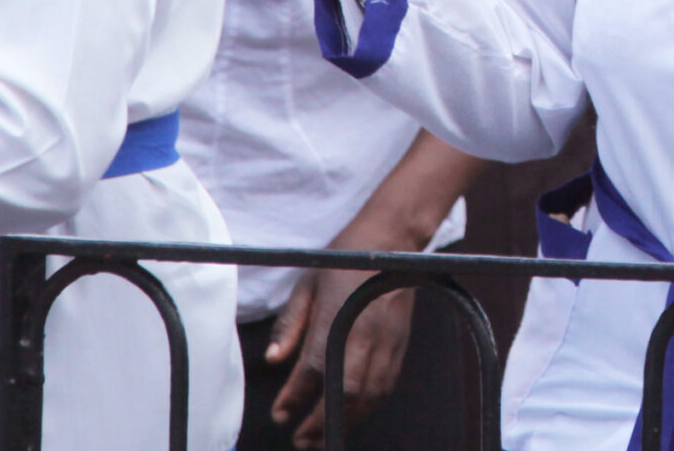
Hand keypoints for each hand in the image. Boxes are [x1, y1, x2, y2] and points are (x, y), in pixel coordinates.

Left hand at [265, 258, 415, 445]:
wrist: (391, 242)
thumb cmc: (344, 261)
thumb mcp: (307, 284)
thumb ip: (290, 325)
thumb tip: (273, 361)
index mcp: (337, 316)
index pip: (313, 368)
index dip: (295, 397)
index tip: (279, 414)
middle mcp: (365, 333)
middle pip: (345, 391)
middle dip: (322, 422)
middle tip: (301, 440)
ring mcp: (387, 341)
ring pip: (369, 395)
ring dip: (346, 421)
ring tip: (323, 437)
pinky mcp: (401, 345)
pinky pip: (385, 387)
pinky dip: (368, 408)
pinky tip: (352, 415)